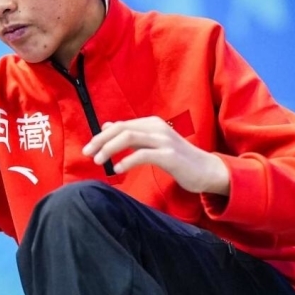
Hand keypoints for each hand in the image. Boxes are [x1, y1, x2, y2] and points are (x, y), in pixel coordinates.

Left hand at [82, 116, 229, 195]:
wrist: (207, 170)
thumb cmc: (178, 159)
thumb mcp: (152, 144)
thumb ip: (132, 135)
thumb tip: (107, 126)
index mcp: (151, 123)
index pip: (120, 125)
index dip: (101, 136)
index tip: (88, 149)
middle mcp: (156, 128)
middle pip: (121, 129)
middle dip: (101, 141)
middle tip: (87, 154)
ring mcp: (164, 140)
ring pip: (129, 138)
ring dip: (110, 149)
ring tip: (98, 161)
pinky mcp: (170, 155)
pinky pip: (143, 155)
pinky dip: (127, 160)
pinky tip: (117, 169)